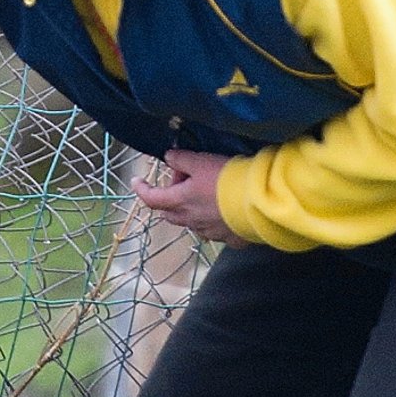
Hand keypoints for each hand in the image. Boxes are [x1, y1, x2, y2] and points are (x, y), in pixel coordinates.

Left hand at [130, 150, 246, 246]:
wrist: (259, 201)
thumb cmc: (226, 179)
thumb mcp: (201, 162)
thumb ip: (181, 160)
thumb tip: (168, 157)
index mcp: (180, 201)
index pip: (151, 198)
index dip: (141, 189)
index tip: (136, 181)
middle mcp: (191, 221)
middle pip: (169, 213)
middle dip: (169, 199)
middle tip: (183, 181)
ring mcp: (209, 232)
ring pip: (191, 223)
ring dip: (191, 211)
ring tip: (204, 196)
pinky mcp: (229, 239)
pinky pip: (215, 231)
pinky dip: (214, 221)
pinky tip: (225, 212)